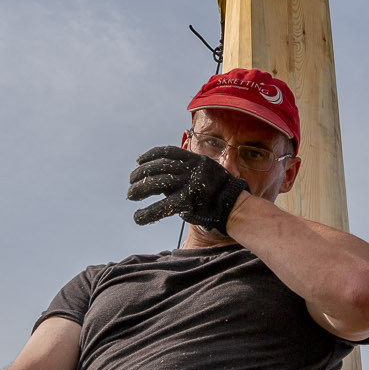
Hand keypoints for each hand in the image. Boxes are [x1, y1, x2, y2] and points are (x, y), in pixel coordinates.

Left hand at [127, 146, 246, 231]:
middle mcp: (193, 169)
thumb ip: (186, 175)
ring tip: (131, 195)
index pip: (169, 152)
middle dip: (142, 173)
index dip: (151, 155)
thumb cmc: (221, 195)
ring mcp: (191, 183)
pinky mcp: (189, 201)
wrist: (237, 209)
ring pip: (158, 182)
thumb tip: (161, 181)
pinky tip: (138, 217)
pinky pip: (163, 206)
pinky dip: (149, 212)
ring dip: (140, 189)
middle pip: (160, 166)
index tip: (139, 160)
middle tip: (131, 181)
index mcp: (197, 160)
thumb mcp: (206, 175)